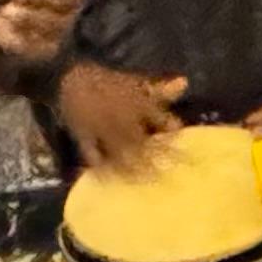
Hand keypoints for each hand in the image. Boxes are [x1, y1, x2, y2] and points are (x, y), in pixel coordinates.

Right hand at [57, 63, 185, 172]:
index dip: (174, 134)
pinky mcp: (84, 136)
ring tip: (146, 185)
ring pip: (121, 154)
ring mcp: (102, 129)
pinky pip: (92, 155)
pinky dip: (100, 168)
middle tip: (173, 178)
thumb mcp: (136, 82)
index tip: (191, 149)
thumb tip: (186, 83)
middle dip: (159, 161)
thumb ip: (160, 90)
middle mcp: (122, 118)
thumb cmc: (109, 82)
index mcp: (137, 104)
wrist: (70, 76)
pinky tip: (108, 182)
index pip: (162, 121)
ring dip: (134, 170)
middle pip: (144, 144)